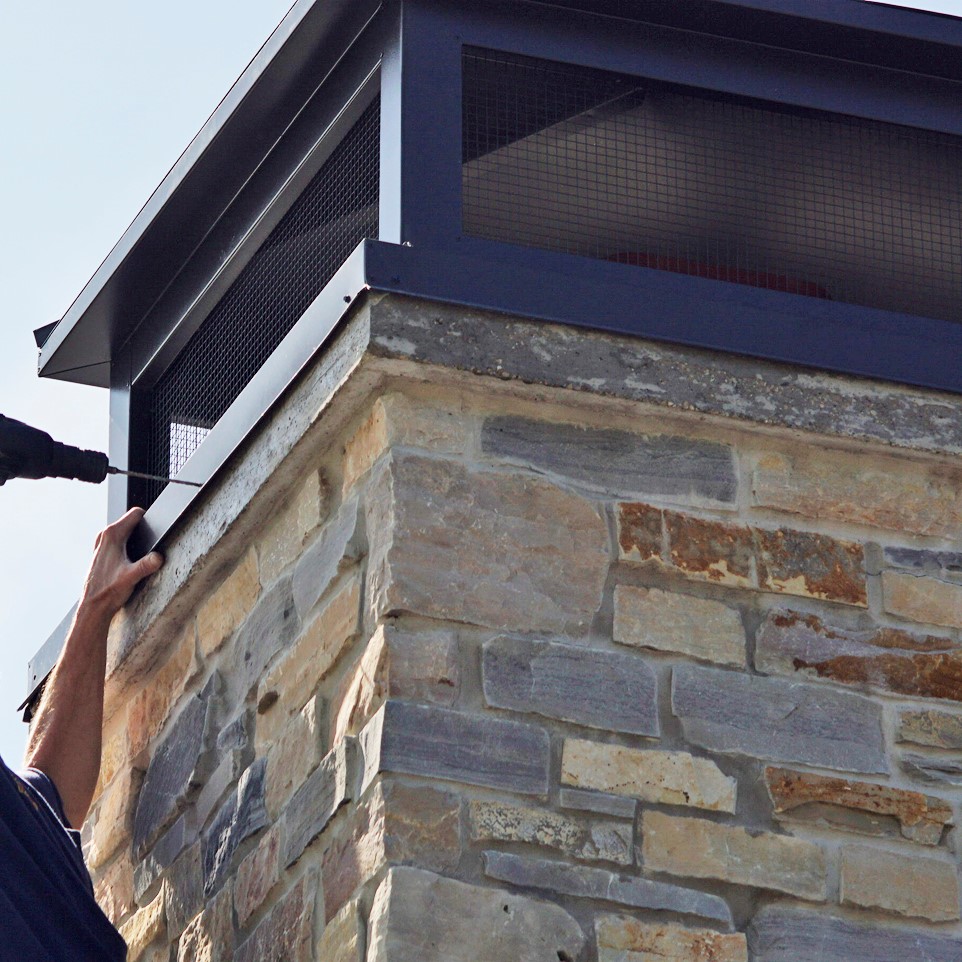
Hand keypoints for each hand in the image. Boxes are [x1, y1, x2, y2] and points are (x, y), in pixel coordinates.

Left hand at [77, 508, 163, 622]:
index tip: (156, 529)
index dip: (149, 519)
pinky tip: (130, 563)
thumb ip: (148, 564)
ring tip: (140, 556)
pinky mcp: (101, 554)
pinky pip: (119, 542)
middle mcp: (104, 537)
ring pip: (124, 532)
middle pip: (130, 522)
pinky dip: (127, 548)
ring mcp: (101, 545)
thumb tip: (159, 557)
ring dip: (135, 540)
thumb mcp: (133, 576)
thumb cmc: (107, 592)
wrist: (93, 607)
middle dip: (143, 531)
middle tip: (151, 546)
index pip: (135, 514)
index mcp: (112, 535)